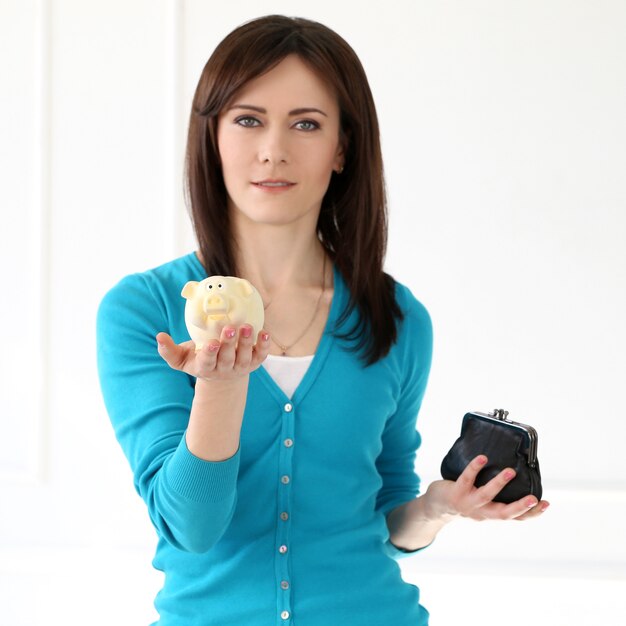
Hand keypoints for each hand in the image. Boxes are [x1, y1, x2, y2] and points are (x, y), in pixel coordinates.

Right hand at [156, 325, 270, 380]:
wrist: (221, 374)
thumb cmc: (198, 360)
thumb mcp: (181, 359)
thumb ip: (169, 350)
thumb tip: (159, 337)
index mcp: (205, 368)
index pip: (207, 362)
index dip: (210, 353)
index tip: (212, 343)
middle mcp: (224, 369)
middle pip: (227, 358)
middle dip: (229, 344)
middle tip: (230, 328)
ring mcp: (240, 367)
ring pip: (245, 357)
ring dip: (247, 343)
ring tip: (247, 327)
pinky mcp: (254, 363)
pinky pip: (260, 356)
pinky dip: (264, 346)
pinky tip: (264, 333)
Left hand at [424, 455, 549, 521]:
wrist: (436, 507)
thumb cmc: (465, 501)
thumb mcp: (483, 505)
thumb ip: (498, 496)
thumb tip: (517, 474)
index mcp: (491, 515)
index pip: (515, 518)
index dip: (531, 513)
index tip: (546, 504)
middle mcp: (482, 512)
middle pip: (504, 514)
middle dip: (520, 507)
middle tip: (535, 498)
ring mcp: (468, 503)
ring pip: (486, 495)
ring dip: (499, 484)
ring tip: (510, 471)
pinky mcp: (456, 492)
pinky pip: (466, 479)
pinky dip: (474, 468)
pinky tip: (482, 458)